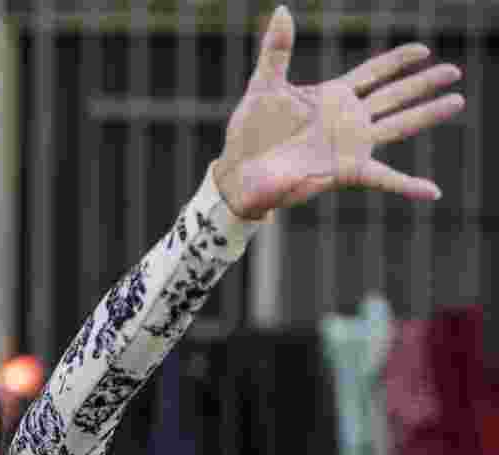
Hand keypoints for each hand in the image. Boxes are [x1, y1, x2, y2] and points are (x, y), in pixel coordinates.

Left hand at [213, 5, 464, 219]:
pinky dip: (408, 186)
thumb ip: (277, 49)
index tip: (423, 49)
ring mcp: (350, 145)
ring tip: (457, 101)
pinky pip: (384, 179)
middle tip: (454, 72)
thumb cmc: (250, 130)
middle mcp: (347, 120)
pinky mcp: (346, 171)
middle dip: (424, 83)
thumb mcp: (264, 85)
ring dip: (428, 114)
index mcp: (332, 97)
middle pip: (394, 96)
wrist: (241, 171)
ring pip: (398, 125)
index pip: (373, 73)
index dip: (398, 61)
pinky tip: (433, 192)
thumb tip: (282, 9)